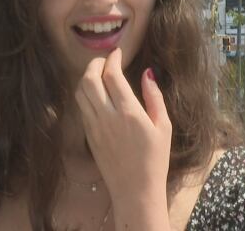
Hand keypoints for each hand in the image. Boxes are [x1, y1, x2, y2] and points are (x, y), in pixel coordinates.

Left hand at [74, 48, 171, 225]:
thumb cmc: (155, 160)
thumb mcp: (163, 126)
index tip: (118, 53)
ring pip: (80, 92)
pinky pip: (81, 107)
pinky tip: (98, 94)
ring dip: (87, 78)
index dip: (113, 58)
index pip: (112, 75)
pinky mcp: (88, 136)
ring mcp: (94, 127)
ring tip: (100, 75)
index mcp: (129, 113)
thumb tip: (147, 73)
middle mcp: (107, 117)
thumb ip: (154, 97)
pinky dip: (86, 94)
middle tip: (106, 61)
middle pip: (89, 79)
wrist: (135, 191)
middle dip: (95, 64)